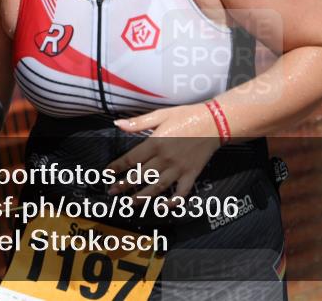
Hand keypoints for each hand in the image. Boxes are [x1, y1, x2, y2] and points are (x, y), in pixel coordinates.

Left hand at [105, 104, 220, 203]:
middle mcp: (165, 159)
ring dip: (142, 197)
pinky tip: (162, 207)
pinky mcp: (191, 174)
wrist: (214, 122)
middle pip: (140, 176)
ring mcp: (179, 169)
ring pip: (157, 187)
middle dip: (124, 185)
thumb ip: (139, 122)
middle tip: (112, 192)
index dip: (117, 167)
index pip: (131, 159)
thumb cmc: (187, 116)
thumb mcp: (162, 114)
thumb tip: (118, 124)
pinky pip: (181, 193)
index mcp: (156, 143)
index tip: (107, 173)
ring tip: (130, 203)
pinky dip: (172, 202)